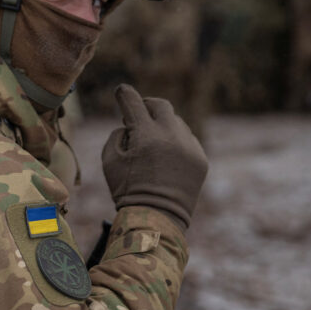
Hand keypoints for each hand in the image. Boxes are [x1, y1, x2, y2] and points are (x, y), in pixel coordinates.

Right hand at [101, 84, 207, 228]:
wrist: (157, 218)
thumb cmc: (127, 189)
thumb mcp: (109, 160)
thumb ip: (117, 135)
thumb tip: (129, 125)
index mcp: (145, 135)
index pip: (134, 102)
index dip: (125, 95)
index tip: (121, 91)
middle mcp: (171, 136)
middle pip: (160, 105)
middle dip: (146, 105)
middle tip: (138, 114)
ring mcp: (189, 147)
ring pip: (175, 122)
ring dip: (162, 126)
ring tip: (151, 142)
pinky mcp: (201, 159)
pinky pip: (187, 139)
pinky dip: (175, 141)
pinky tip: (166, 156)